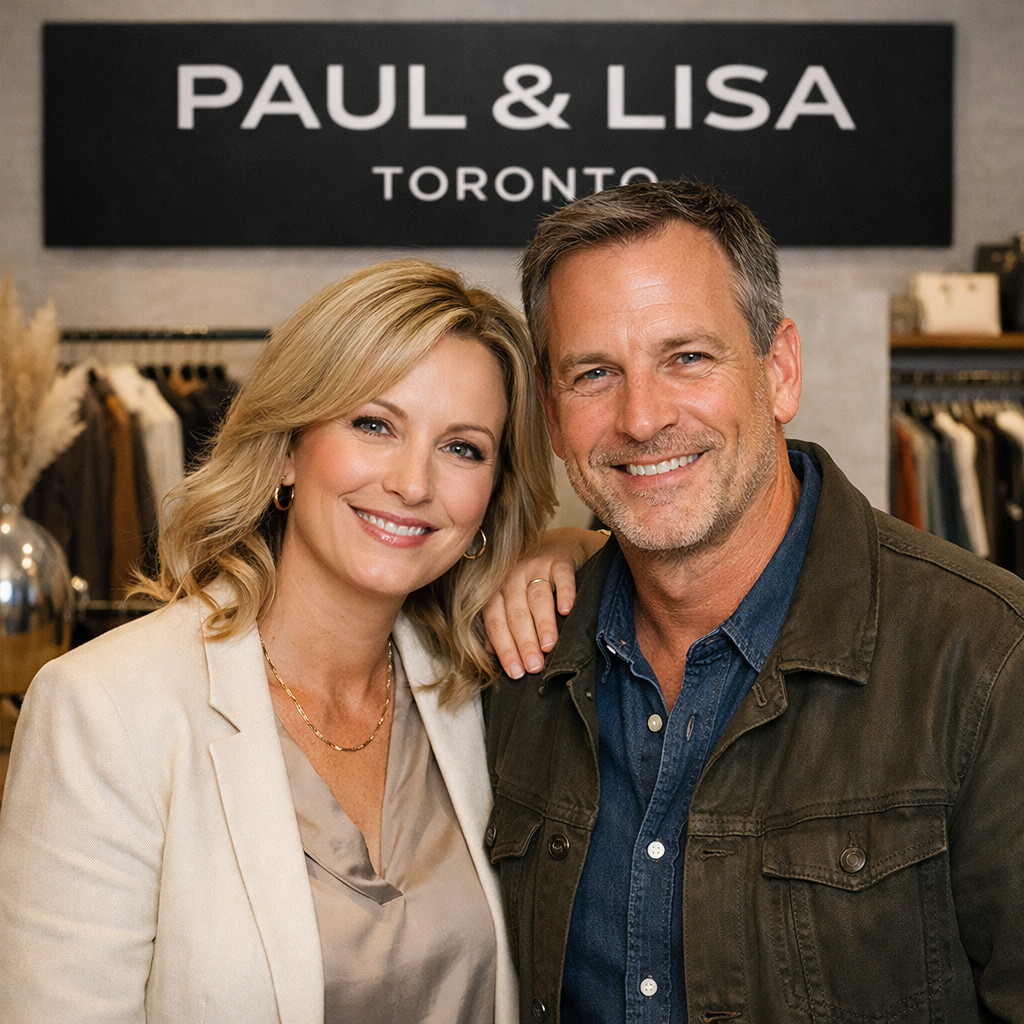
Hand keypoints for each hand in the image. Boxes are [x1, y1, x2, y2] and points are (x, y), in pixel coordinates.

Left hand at [483, 528, 608, 677]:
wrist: (559, 544)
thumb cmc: (532, 578)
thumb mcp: (512, 598)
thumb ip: (499, 623)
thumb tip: (489, 652)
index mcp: (497, 590)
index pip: (496, 622)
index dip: (504, 648)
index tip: (515, 672)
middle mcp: (513, 576)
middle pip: (516, 613)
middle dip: (524, 642)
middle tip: (534, 666)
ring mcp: (535, 565)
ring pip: (537, 597)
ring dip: (543, 623)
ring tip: (549, 647)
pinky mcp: (559, 558)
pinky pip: (562, 576)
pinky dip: (565, 593)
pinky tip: (567, 611)